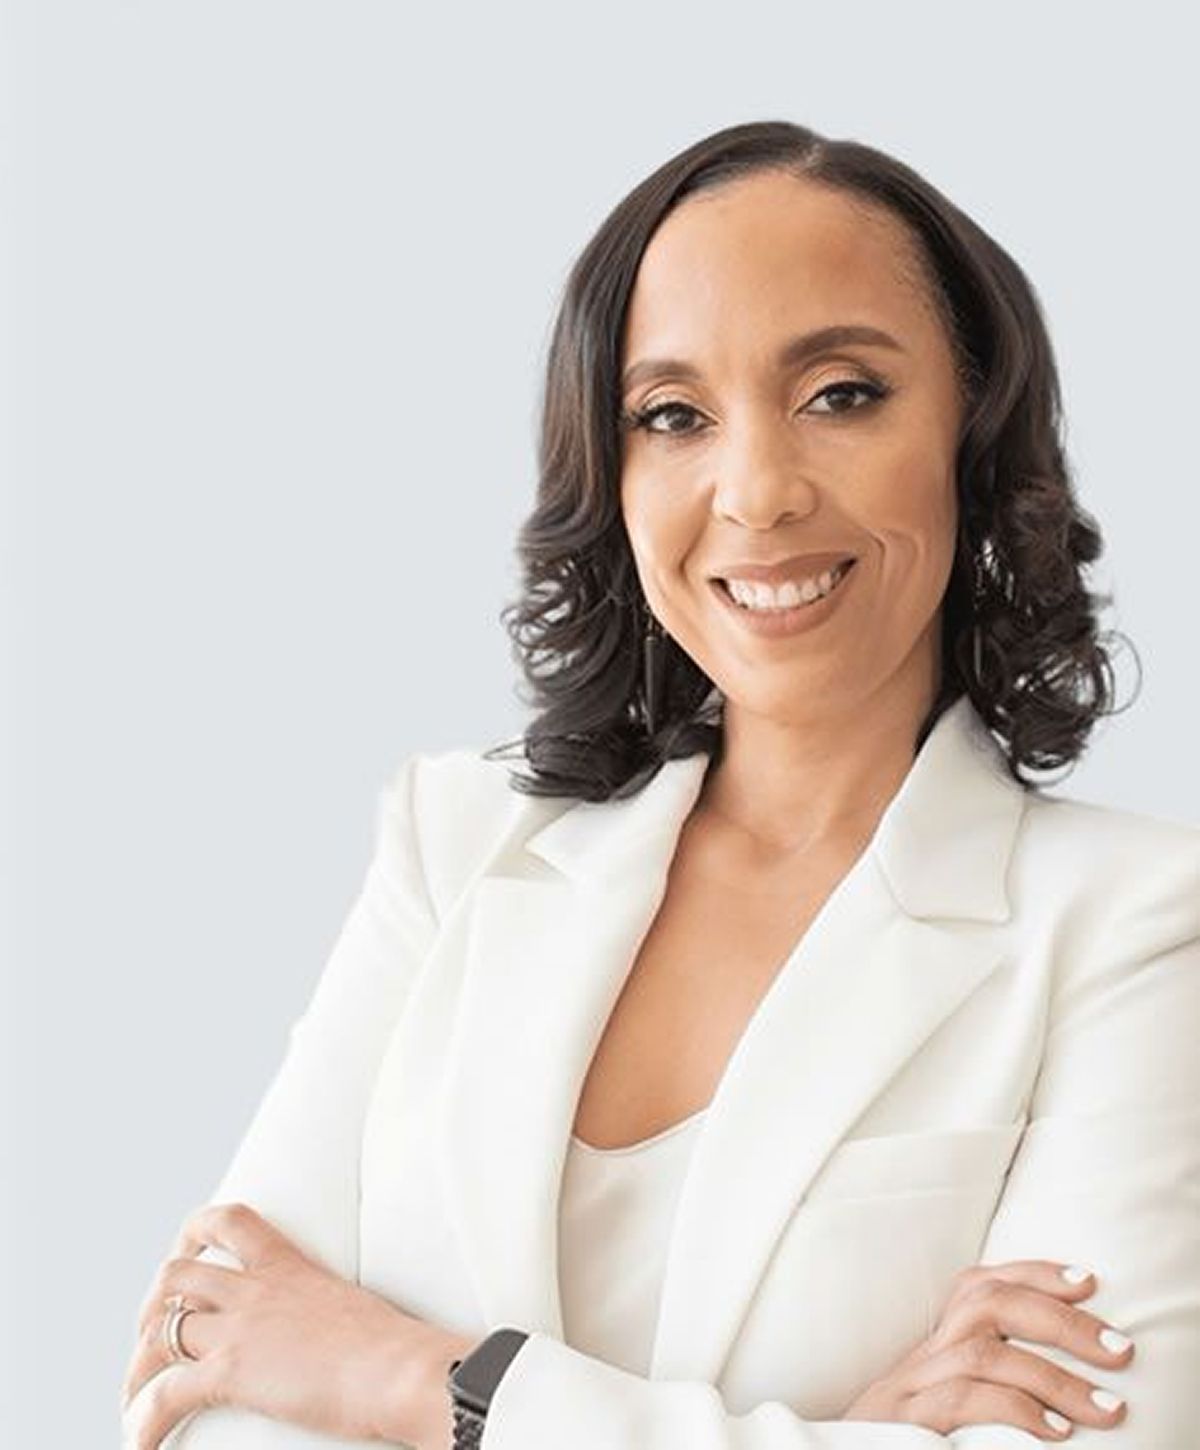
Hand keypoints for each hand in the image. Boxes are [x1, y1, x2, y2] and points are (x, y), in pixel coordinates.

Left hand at [121, 1201, 443, 1449]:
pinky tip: (142, 1442)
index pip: (231, 1220)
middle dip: (150, 1307)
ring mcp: (241, 1328)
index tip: (186, 1251)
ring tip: (134, 1396)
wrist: (401, 1368)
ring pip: (160, 1329)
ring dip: (136, 1366)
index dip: (195, 1231)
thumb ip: (327, 1315)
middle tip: (150, 1339)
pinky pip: (166, 1394)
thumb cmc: (395, 1347)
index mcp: (289, 1264)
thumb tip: (334, 1341)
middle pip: (175, 1275)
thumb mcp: (353, 1309)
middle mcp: (256, 1288)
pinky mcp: (233, 1372)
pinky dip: (143, 1421)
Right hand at [841, 1259, 1134, 1439]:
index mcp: (931, 1348)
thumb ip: (980, 1381)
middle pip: (985, 1304)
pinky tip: (1054, 1435)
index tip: (1087, 1280)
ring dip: (1054, 1377)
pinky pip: (961, 1402)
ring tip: (1107, 1408)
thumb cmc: (902, 1443)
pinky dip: (1014, 1411)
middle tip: (1120, 1348)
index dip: (1032, 1273)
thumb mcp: (940, 1405)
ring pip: (981, 1352)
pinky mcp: (904, 1425)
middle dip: (1059, 1319)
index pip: (978, 1285)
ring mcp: (908, 1389)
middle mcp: (919, 1358)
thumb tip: (1058, 1380)